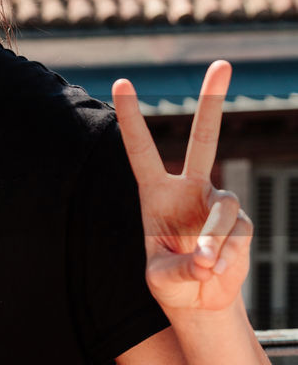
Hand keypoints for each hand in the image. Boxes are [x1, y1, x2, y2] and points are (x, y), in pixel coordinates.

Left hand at [112, 60, 251, 313]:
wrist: (200, 302)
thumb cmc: (171, 284)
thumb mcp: (162, 279)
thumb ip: (182, 268)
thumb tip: (209, 258)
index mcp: (155, 193)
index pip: (141, 150)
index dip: (132, 118)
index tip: (122, 82)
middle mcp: (190, 188)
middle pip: (204, 137)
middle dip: (213, 100)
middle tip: (222, 62)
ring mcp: (218, 203)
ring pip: (225, 206)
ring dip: (216, 239)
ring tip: (205, 265)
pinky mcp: (241, 223)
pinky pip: (237, 233)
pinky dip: (227, 256)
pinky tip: (217, 271)